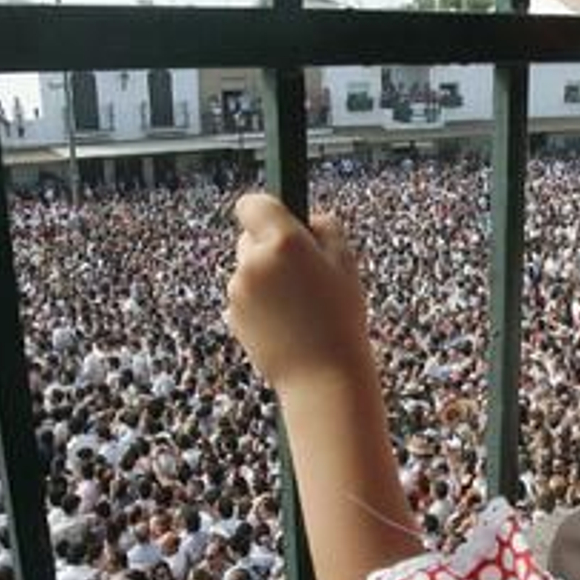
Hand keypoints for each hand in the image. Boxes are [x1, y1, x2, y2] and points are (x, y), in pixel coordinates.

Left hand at [225, 194, 372, 393]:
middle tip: (301, 272)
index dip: (265, 209)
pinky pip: (245, 298)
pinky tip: (285, 322)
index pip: (252, 204)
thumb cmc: (340, 318)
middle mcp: (254, 262)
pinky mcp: (232, 315)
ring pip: (248, 270)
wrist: (322, 376)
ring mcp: (239, 290)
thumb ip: (326, 228)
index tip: (279, 220)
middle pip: (249, 238)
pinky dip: (259, 304)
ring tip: (299, 305)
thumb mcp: (346, 263)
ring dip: (266, 279)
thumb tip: (309, 220)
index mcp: (283, 242)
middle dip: (268, 248)